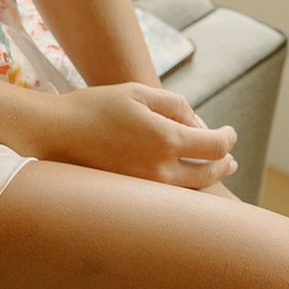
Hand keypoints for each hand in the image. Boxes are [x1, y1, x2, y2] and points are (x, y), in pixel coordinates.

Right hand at [24, 81, 237, 189]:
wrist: (56, 134)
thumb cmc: (96, 107)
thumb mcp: (137, 92)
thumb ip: (174, 105)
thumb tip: (198, 125)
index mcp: (165, 140)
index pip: (214, 146)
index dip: (228, 138)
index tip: (230, 132)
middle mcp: (161, 171)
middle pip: (209, 173)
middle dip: (224, 163)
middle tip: (231, 157)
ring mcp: (147, 189)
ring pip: (193, 190)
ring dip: (209, 178)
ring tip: (217, 169)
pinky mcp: (135, 197)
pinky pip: (172, 196)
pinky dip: (187, 187)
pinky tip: (186, 177)